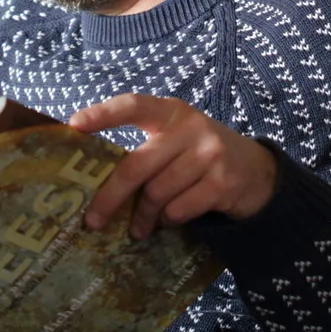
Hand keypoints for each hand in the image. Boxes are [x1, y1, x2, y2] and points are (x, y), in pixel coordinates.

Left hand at [70, 92, 278, 239]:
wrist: (258, 172)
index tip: (73, 125)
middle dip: (110, 197)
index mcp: (172, 112)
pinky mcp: (222, 182)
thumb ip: (146, 148)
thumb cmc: (202, 155)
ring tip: (141, 226)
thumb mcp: (178, 139)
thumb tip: (95, 179)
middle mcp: (191, 127)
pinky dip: (169, 221)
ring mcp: (209, 154)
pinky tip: (172, 220)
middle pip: (137, 165)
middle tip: (92, 221)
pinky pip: (178, 210)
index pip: (133, 105)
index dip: (103, 114)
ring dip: (145, 217)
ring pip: (157, 194)